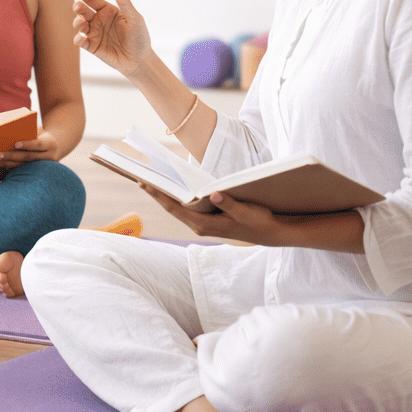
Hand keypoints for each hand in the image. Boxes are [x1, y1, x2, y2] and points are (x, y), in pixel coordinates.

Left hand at [0, 129, 62, 167]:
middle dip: (12, 156)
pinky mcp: (37, 172)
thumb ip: (29, 132)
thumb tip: (9, 131)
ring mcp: (44, 167)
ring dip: (7, 164)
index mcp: (50, 144)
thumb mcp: (40, 131)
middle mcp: (49, 157)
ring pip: (23, 166)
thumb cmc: (42, 135)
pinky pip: (22, 170)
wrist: (55, 148)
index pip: (38, 145)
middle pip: (28, 157)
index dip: (27, 144)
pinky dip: (10, 167)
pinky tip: (0, 165)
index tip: (15, 144)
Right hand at [72, 0, 152, 77]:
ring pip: (79, 25)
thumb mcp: (135, 19)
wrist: (139, 61)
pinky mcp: (91, 46)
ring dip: (77, 22)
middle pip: (83, 11)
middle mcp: (99, 20)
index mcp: (108, 11)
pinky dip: (78, 39)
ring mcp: (94, 33)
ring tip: (82, 22)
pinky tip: (82, 38)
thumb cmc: (140, 38)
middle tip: (78, 7)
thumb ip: (125, 3)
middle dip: (78, 7)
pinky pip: (80, 41)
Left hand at [139, 184, 284, 244]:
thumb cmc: (259, 222)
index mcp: (204, 225)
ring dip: (165, 196)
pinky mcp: (207, 220)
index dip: (158, 195)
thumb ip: (231, 204)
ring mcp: (202, 224)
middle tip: (140, 177)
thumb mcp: (247, 212)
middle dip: (156, 193)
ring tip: (152, 180)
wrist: (271, 233)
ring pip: (178, 208)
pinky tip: (173, 187)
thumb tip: (214, 194)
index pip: (175, 208)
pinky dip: (178, 197)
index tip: (144, 183)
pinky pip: (187, 208)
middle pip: (172, 208)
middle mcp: (200, 226)